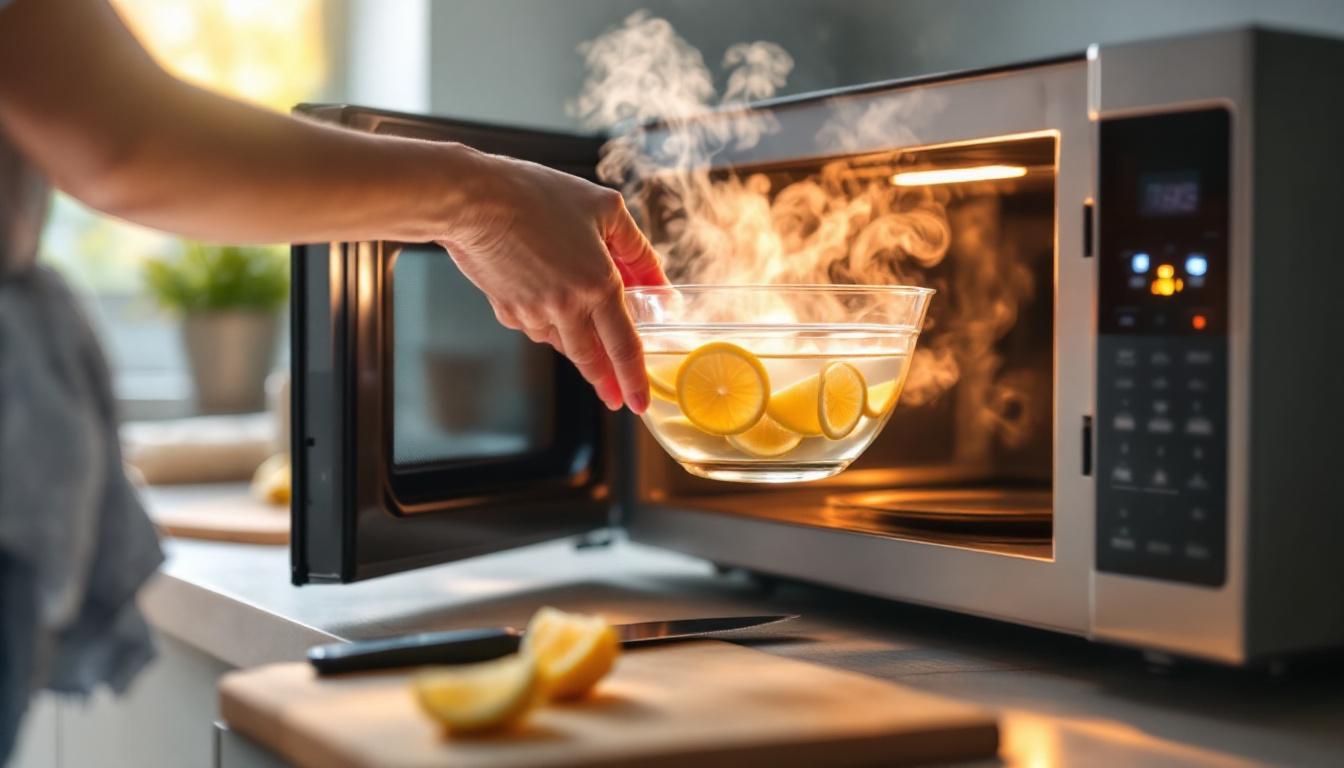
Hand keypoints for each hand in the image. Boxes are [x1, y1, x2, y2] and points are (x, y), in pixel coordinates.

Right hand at [438, 149, 667, 412]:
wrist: (472, 199)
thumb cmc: (536, 194)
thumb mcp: (604, 209)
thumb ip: (638, 249)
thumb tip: (658, 281)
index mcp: (597, 284)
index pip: (623, 346)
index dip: (634, 378)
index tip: (639, 403)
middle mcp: (566, 306)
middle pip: (592, 358)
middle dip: (606, 381)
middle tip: (616, 397)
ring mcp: (533, 313)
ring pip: (564, 343)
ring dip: (579, 347)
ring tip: (587, 341)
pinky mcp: (507, 312)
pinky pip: (537, 328)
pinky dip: (550, 323)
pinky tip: (549, 302)